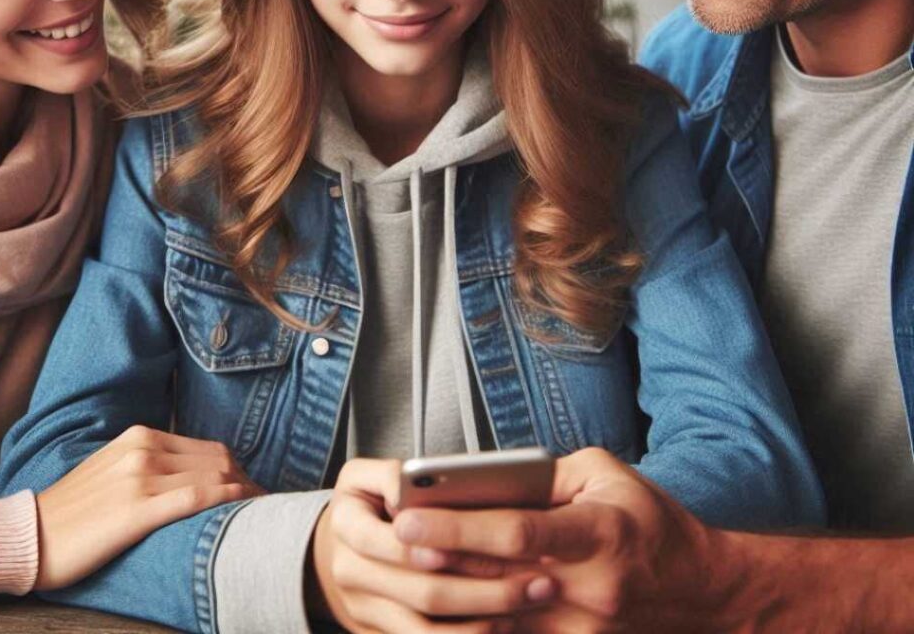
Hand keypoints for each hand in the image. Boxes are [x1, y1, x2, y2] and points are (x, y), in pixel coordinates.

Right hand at [35, 425, 262, 589]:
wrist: (29, 536)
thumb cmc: (73, 510)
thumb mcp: (113, 469)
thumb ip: (151, 462)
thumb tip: (193, 472)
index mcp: (140, 436)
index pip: (209, 448)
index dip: (238, 469)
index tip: (254, 489)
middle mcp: (144, 449)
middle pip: (218, 460)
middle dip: (248, 481)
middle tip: (266, 503)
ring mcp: (141, 477)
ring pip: (213, 476)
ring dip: (245, 492)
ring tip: (262, 511)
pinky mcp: (137, 510)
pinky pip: (196, 497)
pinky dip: (226, 500)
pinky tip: (241, 509)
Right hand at [310, 457, 556, 633]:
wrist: (338, 549)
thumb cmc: (368, 502)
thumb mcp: (368, 474)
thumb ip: (394, 473)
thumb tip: (418, 481)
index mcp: (346, 522)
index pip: (400, 538)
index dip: (445, 543)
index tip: (494, 543)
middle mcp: (349, 571)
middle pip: (423, 592)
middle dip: (485, 591)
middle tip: (540, 583)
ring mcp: (362, 610)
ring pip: (428, 629)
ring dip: (483, 622)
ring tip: (528, 607)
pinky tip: (502, 626)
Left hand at [394, 447, 734, 632]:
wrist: (701, 590)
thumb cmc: (650, 521)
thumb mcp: (604, 474)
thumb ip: (546, 476)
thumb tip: (488, 480)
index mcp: (598, 533)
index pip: (516, 532)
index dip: (458, 527)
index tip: (410, 515)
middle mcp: (588, 589)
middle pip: (496, 576)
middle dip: (439, 558)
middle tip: (391, 539)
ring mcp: (582, 629)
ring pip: (499, 614)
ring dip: (451, 592)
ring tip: (410, 566)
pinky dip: (481, 617)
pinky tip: (450, 601)